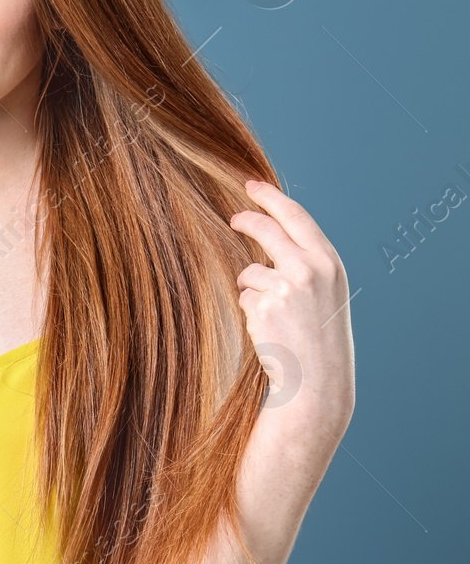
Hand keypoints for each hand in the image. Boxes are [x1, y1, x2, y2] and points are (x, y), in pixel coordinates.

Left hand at [228, 179, 355, 425]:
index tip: (252, 185)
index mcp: (329, 262)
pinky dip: (251, 309)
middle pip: (266, 230)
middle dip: (247, 219)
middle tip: (234, 218)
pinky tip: (269, 328)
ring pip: (250, 271)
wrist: (318, 379)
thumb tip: (269, 229)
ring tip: (275, 315)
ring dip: (253, 288)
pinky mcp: (263, 306)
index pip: (296, 216)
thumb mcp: (325, 290)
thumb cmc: (320, 333)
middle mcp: (309, 269)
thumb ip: (304, 260)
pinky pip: (244, 296)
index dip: (271, 197)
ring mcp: (285, 287)